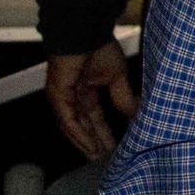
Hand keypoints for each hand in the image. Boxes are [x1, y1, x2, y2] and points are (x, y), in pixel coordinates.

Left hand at [46, 39, 139, 160]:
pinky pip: (68, 120)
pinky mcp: (57, 97)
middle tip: (106, 159)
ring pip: (74, 127)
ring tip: (97, 158)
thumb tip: (136, 114)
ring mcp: (63, 99)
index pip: (95, 117)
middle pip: (84, 125)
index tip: (116, 146)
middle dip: (95, 142)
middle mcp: (73, 98)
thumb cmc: (101, 50)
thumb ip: (123, 98)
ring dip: (85, 143)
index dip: (104, 132)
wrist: (86, 35)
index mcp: (86, 90)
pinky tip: (89, 145)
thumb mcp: (117, 77)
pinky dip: (79, 133)